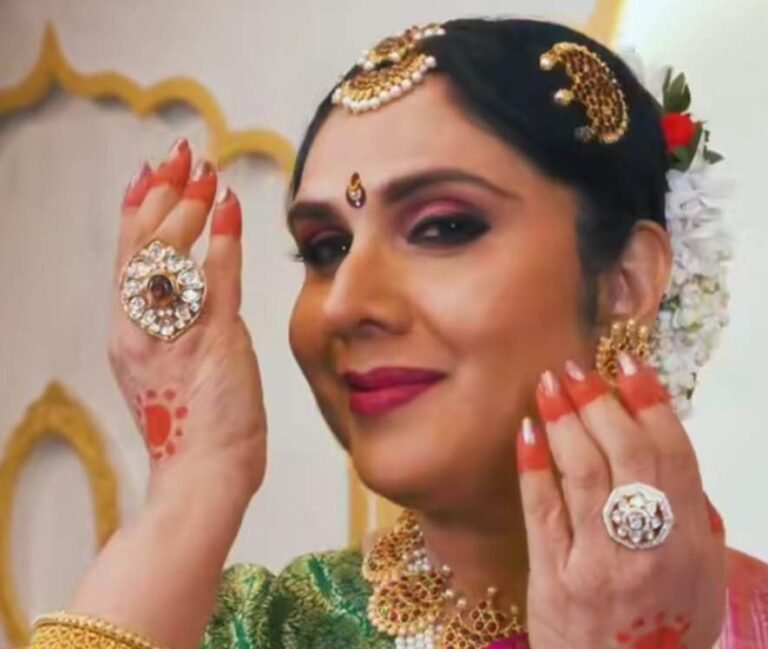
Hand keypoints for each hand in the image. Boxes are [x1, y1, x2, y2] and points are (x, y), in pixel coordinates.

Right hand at [110, 138, 266, 495]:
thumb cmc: (194, 428)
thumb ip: (173, 327)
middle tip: (182, 157)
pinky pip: (216, 282)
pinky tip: (231, 210)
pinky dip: (223, 242)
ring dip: (189, 208)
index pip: (128, 260)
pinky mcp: (212, 343)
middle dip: (162, 194)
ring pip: (170, 256)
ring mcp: (174, 334)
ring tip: (207, 174)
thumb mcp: (168, 370)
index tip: (149, 176)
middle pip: (141, 247)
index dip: (138, 213)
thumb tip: (192, 288)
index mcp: (129, 336)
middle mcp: (140, 329)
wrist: (201, 477)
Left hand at [517, 354, 726, 648]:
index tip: (628, 365)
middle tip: (579, 367)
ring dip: (564, 419)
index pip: (672, 454)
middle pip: (624, 453)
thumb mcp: (701, 582)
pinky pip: (543, 509)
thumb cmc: (664, 634)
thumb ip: (696, 524)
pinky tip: (527, 431)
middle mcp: (647, 545)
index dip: (649, 402)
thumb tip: (675, 463)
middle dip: (600, 400)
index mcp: (689, 541)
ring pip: (582, 471)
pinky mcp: (554, 574)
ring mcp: (598, 560)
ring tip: (549, 384)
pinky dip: (534, 465)